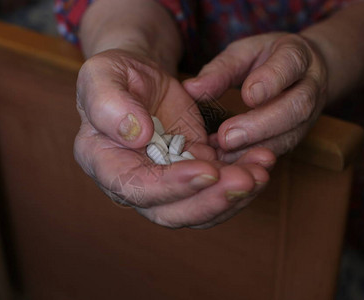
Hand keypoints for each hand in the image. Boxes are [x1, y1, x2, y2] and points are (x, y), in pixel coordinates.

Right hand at [75, 49, 274, 227]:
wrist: (139, 78)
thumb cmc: (114, 75)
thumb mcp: (101, 77)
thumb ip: (109, 105)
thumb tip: (136, 135)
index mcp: (107, 164)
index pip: (137, 189)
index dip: (172, 187)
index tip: (206, 171)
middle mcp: (137, 182)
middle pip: (173, 212)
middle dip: (212, 201)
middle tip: (245, 180)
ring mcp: (168, 180)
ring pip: (201, 205)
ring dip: (234, 195)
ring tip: (261, 170)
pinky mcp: (194, 168)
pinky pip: (218, 184)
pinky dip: (241, 175)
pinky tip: (262, 159)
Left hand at [184, 33, 327, 161]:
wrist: (304, 70)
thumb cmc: (267, 58)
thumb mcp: (243, 53)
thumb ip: (221, 70)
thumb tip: (189, 88)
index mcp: (297, 55)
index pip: (290, 65)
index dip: (271, 81)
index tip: (248, 96)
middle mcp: (310, 86)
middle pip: (295, 108)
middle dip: (260, 125)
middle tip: (227, 137)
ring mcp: (310, 115)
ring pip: (291, 135)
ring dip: (255, 148)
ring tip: (222, 153)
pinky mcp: (298, 135)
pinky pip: (280, 149)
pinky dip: (254, 157)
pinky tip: (228, 159)